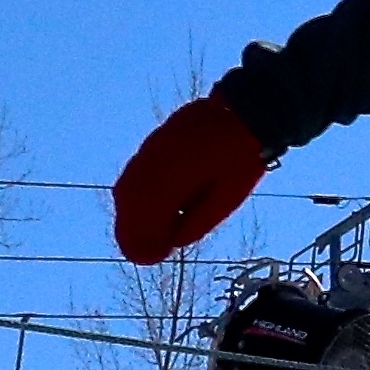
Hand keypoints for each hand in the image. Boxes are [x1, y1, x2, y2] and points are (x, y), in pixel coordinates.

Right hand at [110, 97, 269, 263]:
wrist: (243, 111)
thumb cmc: (241, 157)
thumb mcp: (226, 199)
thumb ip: (197, 222)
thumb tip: (174, 241)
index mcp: (171, 179)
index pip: (144, 218)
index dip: (143, 242)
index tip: (149, 259)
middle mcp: (152, 164)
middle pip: (129, 205)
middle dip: (132, 231)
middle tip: (146, 252)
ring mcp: (149, 150)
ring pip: (126, 189)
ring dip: (132, 214)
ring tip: (148, 233)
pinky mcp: (154, 142)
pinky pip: (134, 174)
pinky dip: (136, 195)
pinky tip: (150, 208)